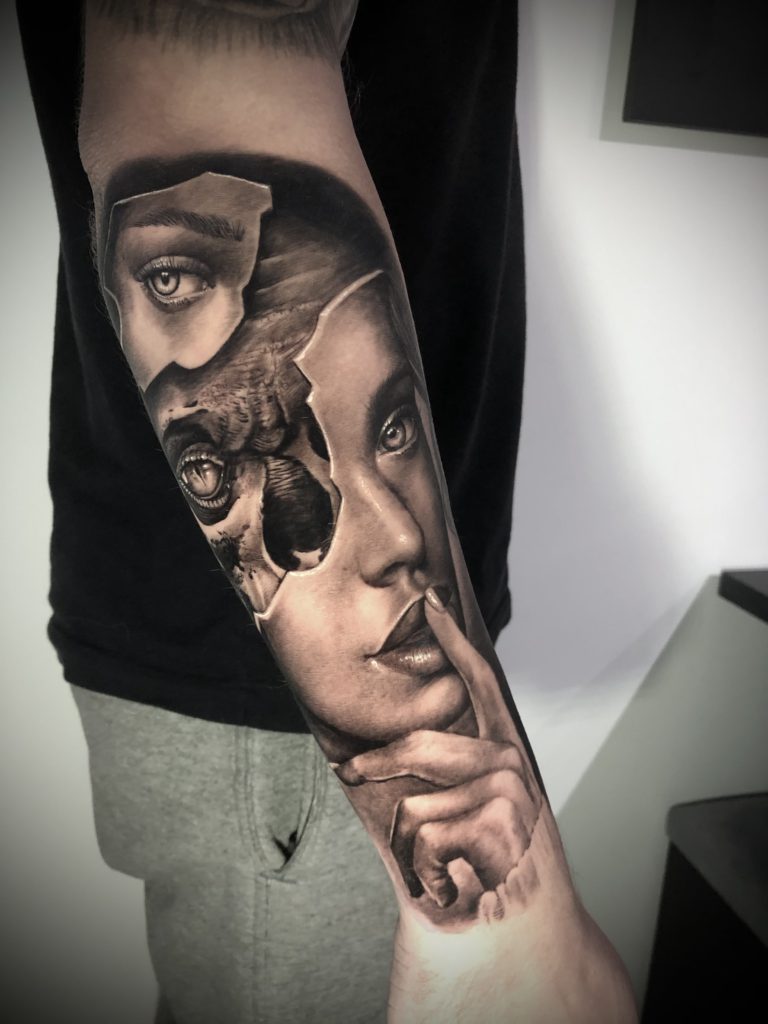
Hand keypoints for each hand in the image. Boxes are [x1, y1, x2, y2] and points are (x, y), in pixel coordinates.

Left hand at [336, 591, 541, 912]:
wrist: (525, 925)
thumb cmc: (491, 859)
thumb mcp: (478, 804)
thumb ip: (452, 766)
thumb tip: (396, 738)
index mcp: (503, 746)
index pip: (478, 678)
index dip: (453, 636)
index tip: (431, 597)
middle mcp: (509, 760)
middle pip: (418, 745)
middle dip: (372, 764)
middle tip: (347, 770)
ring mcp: (506, 791)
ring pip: (412, 807)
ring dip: (410, 848)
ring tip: (439, 867)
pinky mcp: (495, 825)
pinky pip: (422, 839)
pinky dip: (424, 871)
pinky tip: (452, 882)